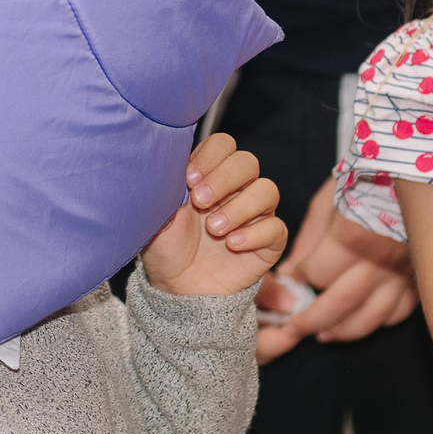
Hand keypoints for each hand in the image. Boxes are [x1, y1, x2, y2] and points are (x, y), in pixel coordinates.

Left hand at [141, 133, 285, 298]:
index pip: (223, 144)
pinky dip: (255, 233)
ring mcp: (255, 214)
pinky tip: (232, 244)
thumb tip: (171, 161)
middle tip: (200, 202)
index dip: (210, 157)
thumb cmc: (166, 247)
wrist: (177, 288)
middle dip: (224, 178)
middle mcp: (236, 189)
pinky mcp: (269, 240)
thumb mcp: (156, 215)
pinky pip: (276, 227)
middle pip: (247, 162)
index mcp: (209, 174)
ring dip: (240, 207)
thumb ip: (166, 186)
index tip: (189, 180)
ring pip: (267, 190)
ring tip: (214, 229)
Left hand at [255, 190, 416, 362]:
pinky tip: (362, 319)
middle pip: (339, 305)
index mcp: (353, 236)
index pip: (317, 274)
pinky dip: (380, 322)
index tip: (293, 275)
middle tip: (292, 329)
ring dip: (343, 332)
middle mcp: (379, 261)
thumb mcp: (331, 198)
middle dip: (310, 321)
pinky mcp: (421, 278)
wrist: (423, 170)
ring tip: (323, 335)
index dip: (300, 277)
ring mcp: (403, 273)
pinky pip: (400, 313)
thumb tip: (289, 271)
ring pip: (370, 318)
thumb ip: (308, 238)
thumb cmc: (371, 175)